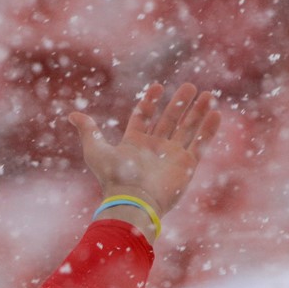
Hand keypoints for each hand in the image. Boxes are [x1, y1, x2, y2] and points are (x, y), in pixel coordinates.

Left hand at [69, 83, 220, 216]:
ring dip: (198, 112)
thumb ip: (88, 131)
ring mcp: (172, 156)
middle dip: (180, 103)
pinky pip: (201, 144)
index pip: (144, 116)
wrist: (134, 201)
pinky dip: (209, 130)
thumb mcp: (96, 150)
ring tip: (208, 94)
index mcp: (134, 143)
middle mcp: (155, 148)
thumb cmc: (114, 177)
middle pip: (170, 119)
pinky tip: (216, 113)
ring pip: (188, 129)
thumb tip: (72, 115)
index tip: (158, 87)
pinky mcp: (186, 166)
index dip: (150, 101)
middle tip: (190, 86)